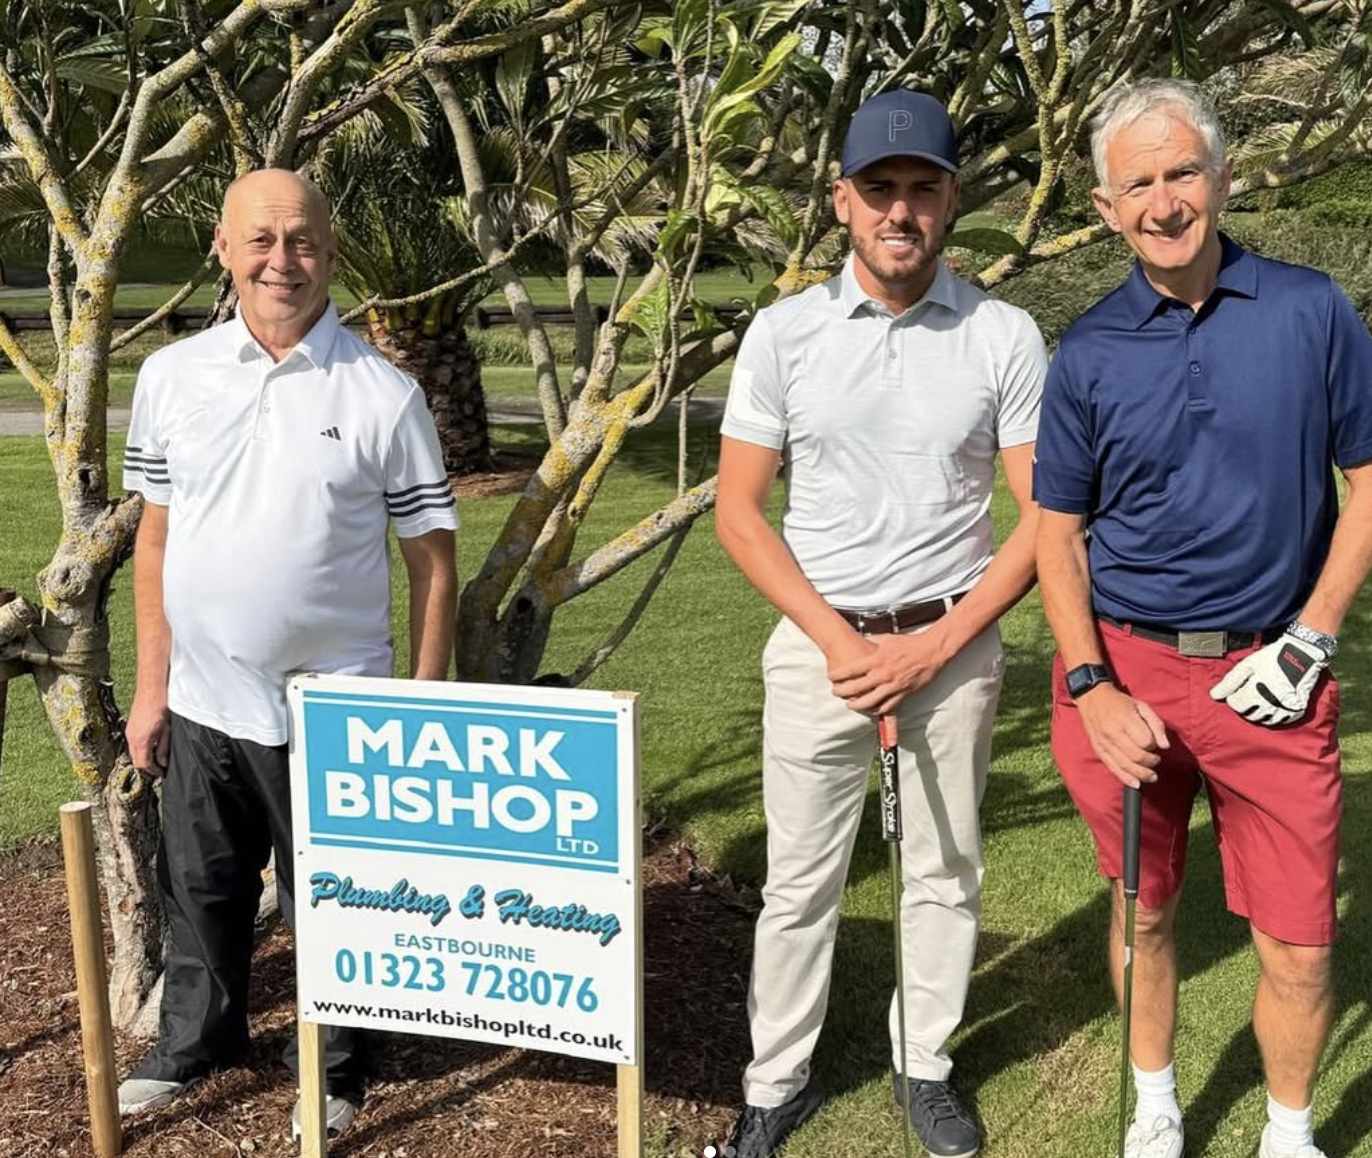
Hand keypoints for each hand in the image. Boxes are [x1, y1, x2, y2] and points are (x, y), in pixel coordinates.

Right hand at [125, 692, 170, 777]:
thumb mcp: (168, 730)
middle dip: (148, 767)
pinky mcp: (130, 727)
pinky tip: (151, 747)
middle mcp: (132, 738)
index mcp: (142, 740)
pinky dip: (141, 749)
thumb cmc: (162, 706)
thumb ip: (164, 748)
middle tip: (160, 770)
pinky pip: (133, 744)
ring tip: (157, 760)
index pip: (144, 764)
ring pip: (134, 753)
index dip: (153, 771)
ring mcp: (129, 732)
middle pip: (137, 761)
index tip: (162, 774)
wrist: (152, 688)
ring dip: (144, 758)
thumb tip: (162, 763)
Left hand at [828, 627, 950, 715]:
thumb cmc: (909, 644)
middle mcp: (883, 674)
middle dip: (842, 692)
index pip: (850, 670)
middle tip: (835, 692)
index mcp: (877, 660)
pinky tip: (871, 710)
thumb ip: (872, 643)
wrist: (931, 651)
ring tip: (850, 705)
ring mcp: (893, 686)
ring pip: (869, 702)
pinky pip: (887, 707)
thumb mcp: (886, 639)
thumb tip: (860, 640)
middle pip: (855, 688)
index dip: (837, 675)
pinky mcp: (903, 694)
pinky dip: (877, 710)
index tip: (831, 677)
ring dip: (856, 706)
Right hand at [1076, 683, 1168, 787]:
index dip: (1153, 745)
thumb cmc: (1121, 703)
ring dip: (1141, 774)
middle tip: (1156, 760)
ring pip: (1125, 765)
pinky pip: (1112, 767)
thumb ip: (1157, 725)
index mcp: (1125, 719)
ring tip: (1152, 777)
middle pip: (1136, 756)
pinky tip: (1136, 783)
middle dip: (1150, 762)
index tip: (1154, 743)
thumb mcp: (1142, 706)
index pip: (1145, 741)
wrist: (1092, 698)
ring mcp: (1104, 742)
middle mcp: (1113, 732)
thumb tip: (1165, 746)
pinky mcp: (1098, 750)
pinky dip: (1125, 778)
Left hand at [1209, 633, 1328, 725]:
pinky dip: (1275, 716)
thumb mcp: (1247, 665)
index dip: (1234, 697)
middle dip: (1245, 706)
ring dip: (1258, 712)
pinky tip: (1272, 706)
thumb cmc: (1272, 657)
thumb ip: (1230, 682)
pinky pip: (1282, 720)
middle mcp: (1270, 704)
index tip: (1237, 690)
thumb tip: (1214, 696)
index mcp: (1255, 693)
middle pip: (1250, 715)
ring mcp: (1285, 708)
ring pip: (1265, 720)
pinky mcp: (1297, 709)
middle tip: (1248, 694)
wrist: (1301, 653)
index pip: (1236, 705)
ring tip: (1259, 699)